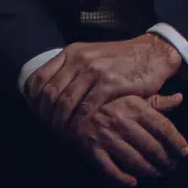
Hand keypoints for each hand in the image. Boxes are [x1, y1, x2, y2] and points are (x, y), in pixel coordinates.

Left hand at [25, 34, 182, 131]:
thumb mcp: (93, 57)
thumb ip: (73, 71)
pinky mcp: (110, 82)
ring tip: (61, 135)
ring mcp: (94, 70)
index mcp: (72, 52)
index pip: (39, 78)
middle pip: (49, 93)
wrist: (154, 53)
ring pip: (65, 102)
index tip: (37, 115)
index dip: (33, 101)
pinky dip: (79, 124)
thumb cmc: (123, 60)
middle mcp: (80, 59)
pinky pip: (86, 108)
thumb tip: (50, 94)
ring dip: (61, 123)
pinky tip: (79, 133)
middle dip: (46, 116)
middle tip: (49, 130)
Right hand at [72, 92, 187, 186]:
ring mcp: (105, 135)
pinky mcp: (90, 148)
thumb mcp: (130, 94)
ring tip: (157, 173)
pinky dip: (122, 178)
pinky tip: (132, 182)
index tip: (184, 151)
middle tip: (171, 167)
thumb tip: (179, 99)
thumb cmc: (105, 98)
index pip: (163, 127)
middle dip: (165, 160)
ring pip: (134, 160)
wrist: (67, 101)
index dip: (177, 142)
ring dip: (149, 170)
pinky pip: (109, 169)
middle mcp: (121, 121)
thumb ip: (156, 100)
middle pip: (152, 147)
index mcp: (134, 105)